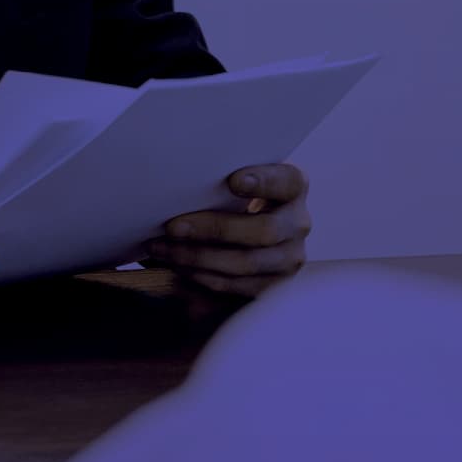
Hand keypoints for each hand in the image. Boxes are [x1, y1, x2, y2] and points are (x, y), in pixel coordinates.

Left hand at [142, 163, 310, 297]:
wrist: (242, 232)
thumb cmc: (229, 197)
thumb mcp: (230, 182)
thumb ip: (220, 177)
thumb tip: (179, 175)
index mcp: (292, 187)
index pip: (287, 181)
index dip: (264, 181)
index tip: (233, 181)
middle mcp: (297, 223)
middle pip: (264, 231)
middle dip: (214, 229)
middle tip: (174, 227)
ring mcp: (290, 258)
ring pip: (247, 263)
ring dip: (199, 257)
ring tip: (164, 249)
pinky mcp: (274, 285)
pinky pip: (237, 286)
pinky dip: (202, 276)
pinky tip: (178, 265)